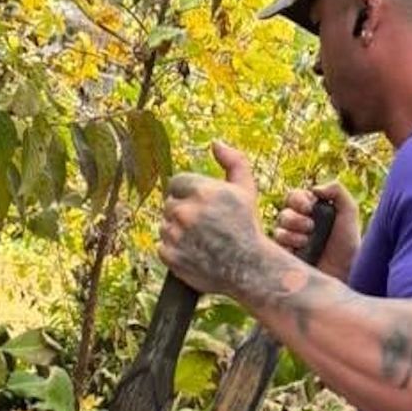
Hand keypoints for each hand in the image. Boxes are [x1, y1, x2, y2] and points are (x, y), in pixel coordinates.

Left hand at [156, 142, 276, 302]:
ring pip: (164, 226)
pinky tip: (192, 252)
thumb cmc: (248, 226)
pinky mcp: (171, 257)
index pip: (176, 183)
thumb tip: (215, 143)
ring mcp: (176, 235)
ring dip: (176, 231)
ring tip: (198, 240)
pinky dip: (174, 251)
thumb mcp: (246, 188)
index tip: (197, 205)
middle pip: (169, 205)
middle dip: (182, 212)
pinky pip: (162, 248)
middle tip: (202, 225)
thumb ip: (233, 160)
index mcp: (201, 191)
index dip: (186, 193)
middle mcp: (185, 211)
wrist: (249, 267)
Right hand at [273, 181, 358, 282]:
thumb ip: (337, 191)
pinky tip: (301, 249)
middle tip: (311, 227)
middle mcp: (297, 225)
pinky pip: (276, 245)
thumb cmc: (348, 244)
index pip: (293, 197)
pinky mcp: (284, 258)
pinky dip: (288, 244)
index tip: (309, 206)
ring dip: (293, 232)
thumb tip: (315, 188)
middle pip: (283, 212)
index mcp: (310, 211)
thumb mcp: (349, 212)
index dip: (298, 199)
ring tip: (307, 241)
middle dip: (296, 218)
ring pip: (278, 228)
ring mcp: (290, 242)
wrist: (344, 272)